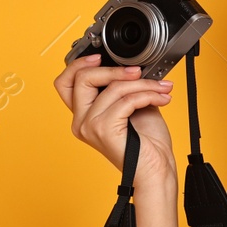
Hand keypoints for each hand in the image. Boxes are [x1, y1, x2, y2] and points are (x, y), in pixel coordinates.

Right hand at [54, 53, 177, 185]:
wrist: (156, 170)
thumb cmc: (147, 145)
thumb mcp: (135, 107)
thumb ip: (125, 89)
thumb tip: (132, 68)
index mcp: (84, 115)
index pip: (65, 83)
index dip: (78, 65)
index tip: (100, 56)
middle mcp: (81, 121)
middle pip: (82, 78)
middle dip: (114, 70)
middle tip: (138, 72)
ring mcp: (90, 125)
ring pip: (113, 88)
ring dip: (143, 84)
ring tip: (161, 89)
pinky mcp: (103, 129)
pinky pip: (127, 100)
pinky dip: (148, 95)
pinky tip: (161, 99)